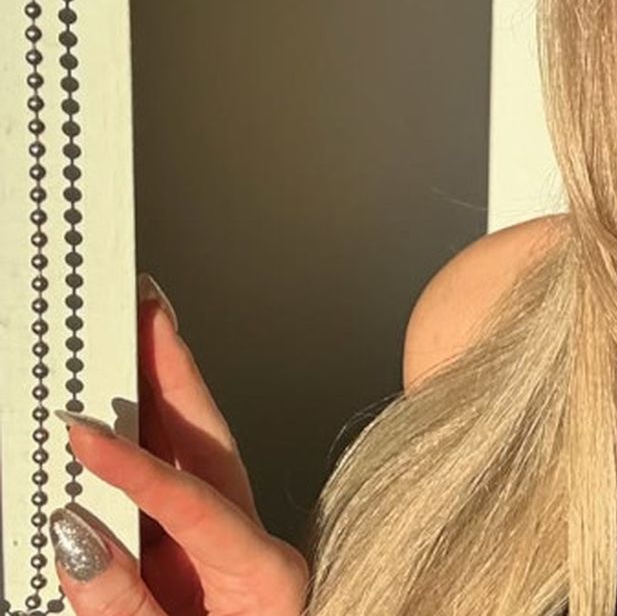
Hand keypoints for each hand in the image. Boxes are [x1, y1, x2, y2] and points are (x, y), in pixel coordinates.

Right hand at [47, 273, 308, 615]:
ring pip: (197, 453)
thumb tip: (77, 536)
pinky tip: (120, 413)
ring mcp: (235, 546)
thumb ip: (126, 606)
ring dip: (161, 392)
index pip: (196, 502)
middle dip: (173, 372)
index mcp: (265, 575)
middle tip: (144, 305)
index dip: (134, 468)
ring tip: (131, 330)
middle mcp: (256, 547)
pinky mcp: (211, 557)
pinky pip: (178, 488)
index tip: (83, 433)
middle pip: (212, 443)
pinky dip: (148, 444)